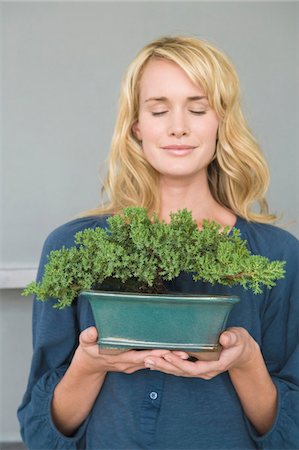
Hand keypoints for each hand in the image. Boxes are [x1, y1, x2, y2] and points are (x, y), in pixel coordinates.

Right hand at [74, 327, 187, 376]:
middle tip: (184, 353)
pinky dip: (161, 358)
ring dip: (167, 358)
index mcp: (119, 358)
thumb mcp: (85, 344)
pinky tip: (173, 352)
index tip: (166, 351)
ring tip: (185, 353)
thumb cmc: (88, 352)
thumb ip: (88, 337)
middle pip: (151, 361)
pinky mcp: (135, 363)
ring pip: (153, 362)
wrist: (89, 367)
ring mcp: (132, 365)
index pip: (139, 357)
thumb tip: (92, 331)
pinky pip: (150, 362)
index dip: (152, 354)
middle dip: (167, 357)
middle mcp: (129, 364)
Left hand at [144, 327, 259, 379]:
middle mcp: (206, 371)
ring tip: (146, 361)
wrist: (242, 352)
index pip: (194, 367)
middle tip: (148, 359)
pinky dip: (167, 365)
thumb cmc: (239, 342)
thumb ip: (231, 338)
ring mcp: (201, 370)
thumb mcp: (238, 338)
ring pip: (179, 372)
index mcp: (215, 365)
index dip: (180, 363)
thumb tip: (224, 339)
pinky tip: (155, 362)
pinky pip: (180, 368)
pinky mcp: (196, 366)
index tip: (167, 355)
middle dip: (165, 366)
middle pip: (182, 372)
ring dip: (163, 367)